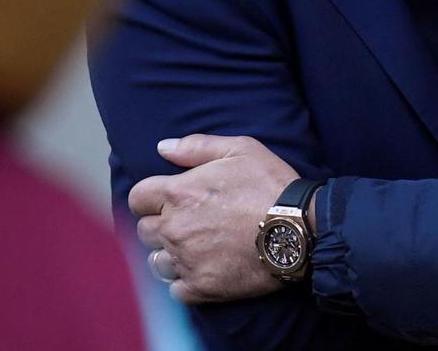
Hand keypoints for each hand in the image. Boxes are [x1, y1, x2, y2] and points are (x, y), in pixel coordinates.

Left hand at [128, 134, 297, 303]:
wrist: (299, 228)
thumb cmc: (271, 184)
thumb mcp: (241, 150)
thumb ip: (197, 146)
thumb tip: (162, 148)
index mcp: (179, 193)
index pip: (138, 198)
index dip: (151, 198)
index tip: (169, 200)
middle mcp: (174, 228)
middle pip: (145, 230)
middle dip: (162, 224)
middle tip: (191, 222)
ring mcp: (186, 260)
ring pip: (157, 262)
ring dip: (170, 255)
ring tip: (196, 248)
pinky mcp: (201, 287)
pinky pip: (176, 290)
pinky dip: (186, 281)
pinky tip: (205, 269)